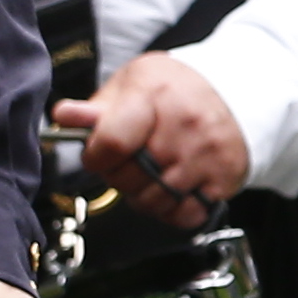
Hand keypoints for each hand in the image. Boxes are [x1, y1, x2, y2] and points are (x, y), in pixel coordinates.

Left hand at [58, 53, 250, 232]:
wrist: (233, 90)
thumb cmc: (174, 89)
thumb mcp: (131, 84)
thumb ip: (96, 107)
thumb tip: (64, 116)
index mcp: (154, 94)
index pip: (112, 144)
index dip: (96, 158)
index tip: (99, 155)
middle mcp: (185, 124)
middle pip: (131, 177)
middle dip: (119, 177)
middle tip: (128, 163)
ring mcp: (208, 152)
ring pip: (156, 200)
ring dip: (144, 197)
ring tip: (149, 177)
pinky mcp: (226, 175)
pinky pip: (187, 213)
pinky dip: (173, 210)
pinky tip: (172, 190)